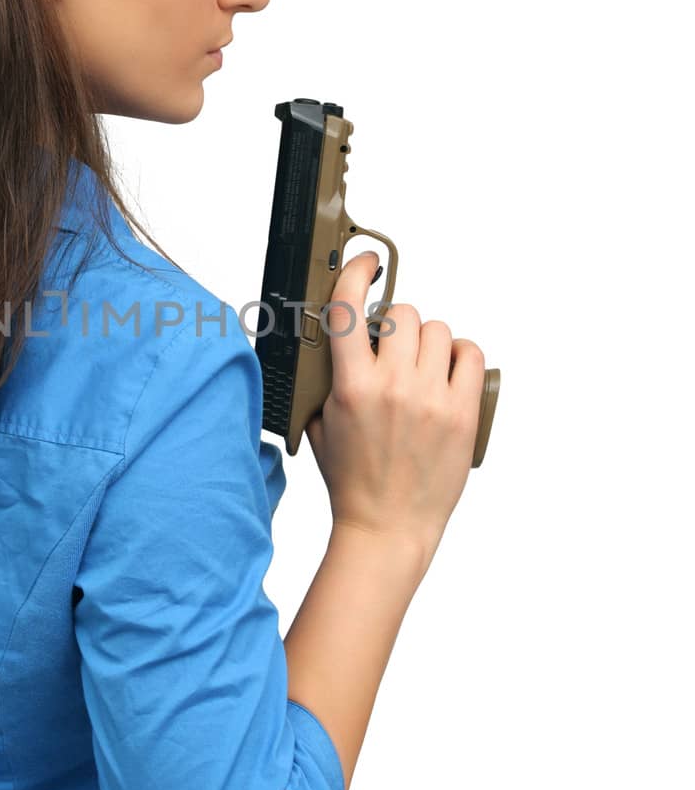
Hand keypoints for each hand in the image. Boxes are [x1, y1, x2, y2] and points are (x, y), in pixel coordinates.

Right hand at [304, 249, 485, 564]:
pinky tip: (449, 372)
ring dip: (428, 341)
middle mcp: (393, 386)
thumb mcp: (320, 423)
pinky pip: (470, 354)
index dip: (357, 274)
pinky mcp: (462, 413)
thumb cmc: (353, 479)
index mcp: (351, 387)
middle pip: (403, 315)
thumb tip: (335, 340)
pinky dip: (460, 355)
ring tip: (422, 367)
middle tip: (394, 350)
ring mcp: (431, 398)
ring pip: (437, 329)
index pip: (349, 310)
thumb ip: (326, 378)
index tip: (368, 263)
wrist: (387, 526)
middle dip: (396, 326)